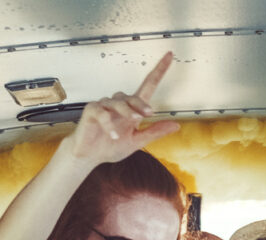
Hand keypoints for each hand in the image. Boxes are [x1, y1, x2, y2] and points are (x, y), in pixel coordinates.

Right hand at [62, 51, 180, 165]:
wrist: (89, 156)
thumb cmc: (110, 146)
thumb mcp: (137, 141)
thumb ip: (154, 132)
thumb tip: (175, 125)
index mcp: (132, 110)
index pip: (148, 85)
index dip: (159, 71)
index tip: (169, 56)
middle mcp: (119, 105)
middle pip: (132, 96)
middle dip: (141, 105)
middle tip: (148, 114)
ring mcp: (104, 106)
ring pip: (118, 102)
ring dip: (127, 112)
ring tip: (131, 123)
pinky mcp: (92, 111)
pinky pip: (102, 112)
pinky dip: (108, 123)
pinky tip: (113, 134)